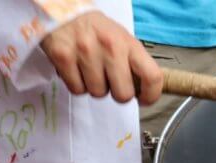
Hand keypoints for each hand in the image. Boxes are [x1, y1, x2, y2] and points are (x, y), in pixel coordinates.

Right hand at [41, 11, 161, 104]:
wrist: (65, 11)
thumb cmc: (97, 30)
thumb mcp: (123, 40)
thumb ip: (135, 63)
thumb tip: (144, 90)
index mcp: (129, 44)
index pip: (152, 76)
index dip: (151, 94)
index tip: (145, 99)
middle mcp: (110, 47)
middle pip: (123, 94)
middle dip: (118, 93)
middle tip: (112, 82)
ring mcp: (86, 52)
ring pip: (98, 93)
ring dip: (96, 87)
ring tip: (92, 71)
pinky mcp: (63, 57)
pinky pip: (77, 89)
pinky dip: (78, 85)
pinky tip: (78, 70)